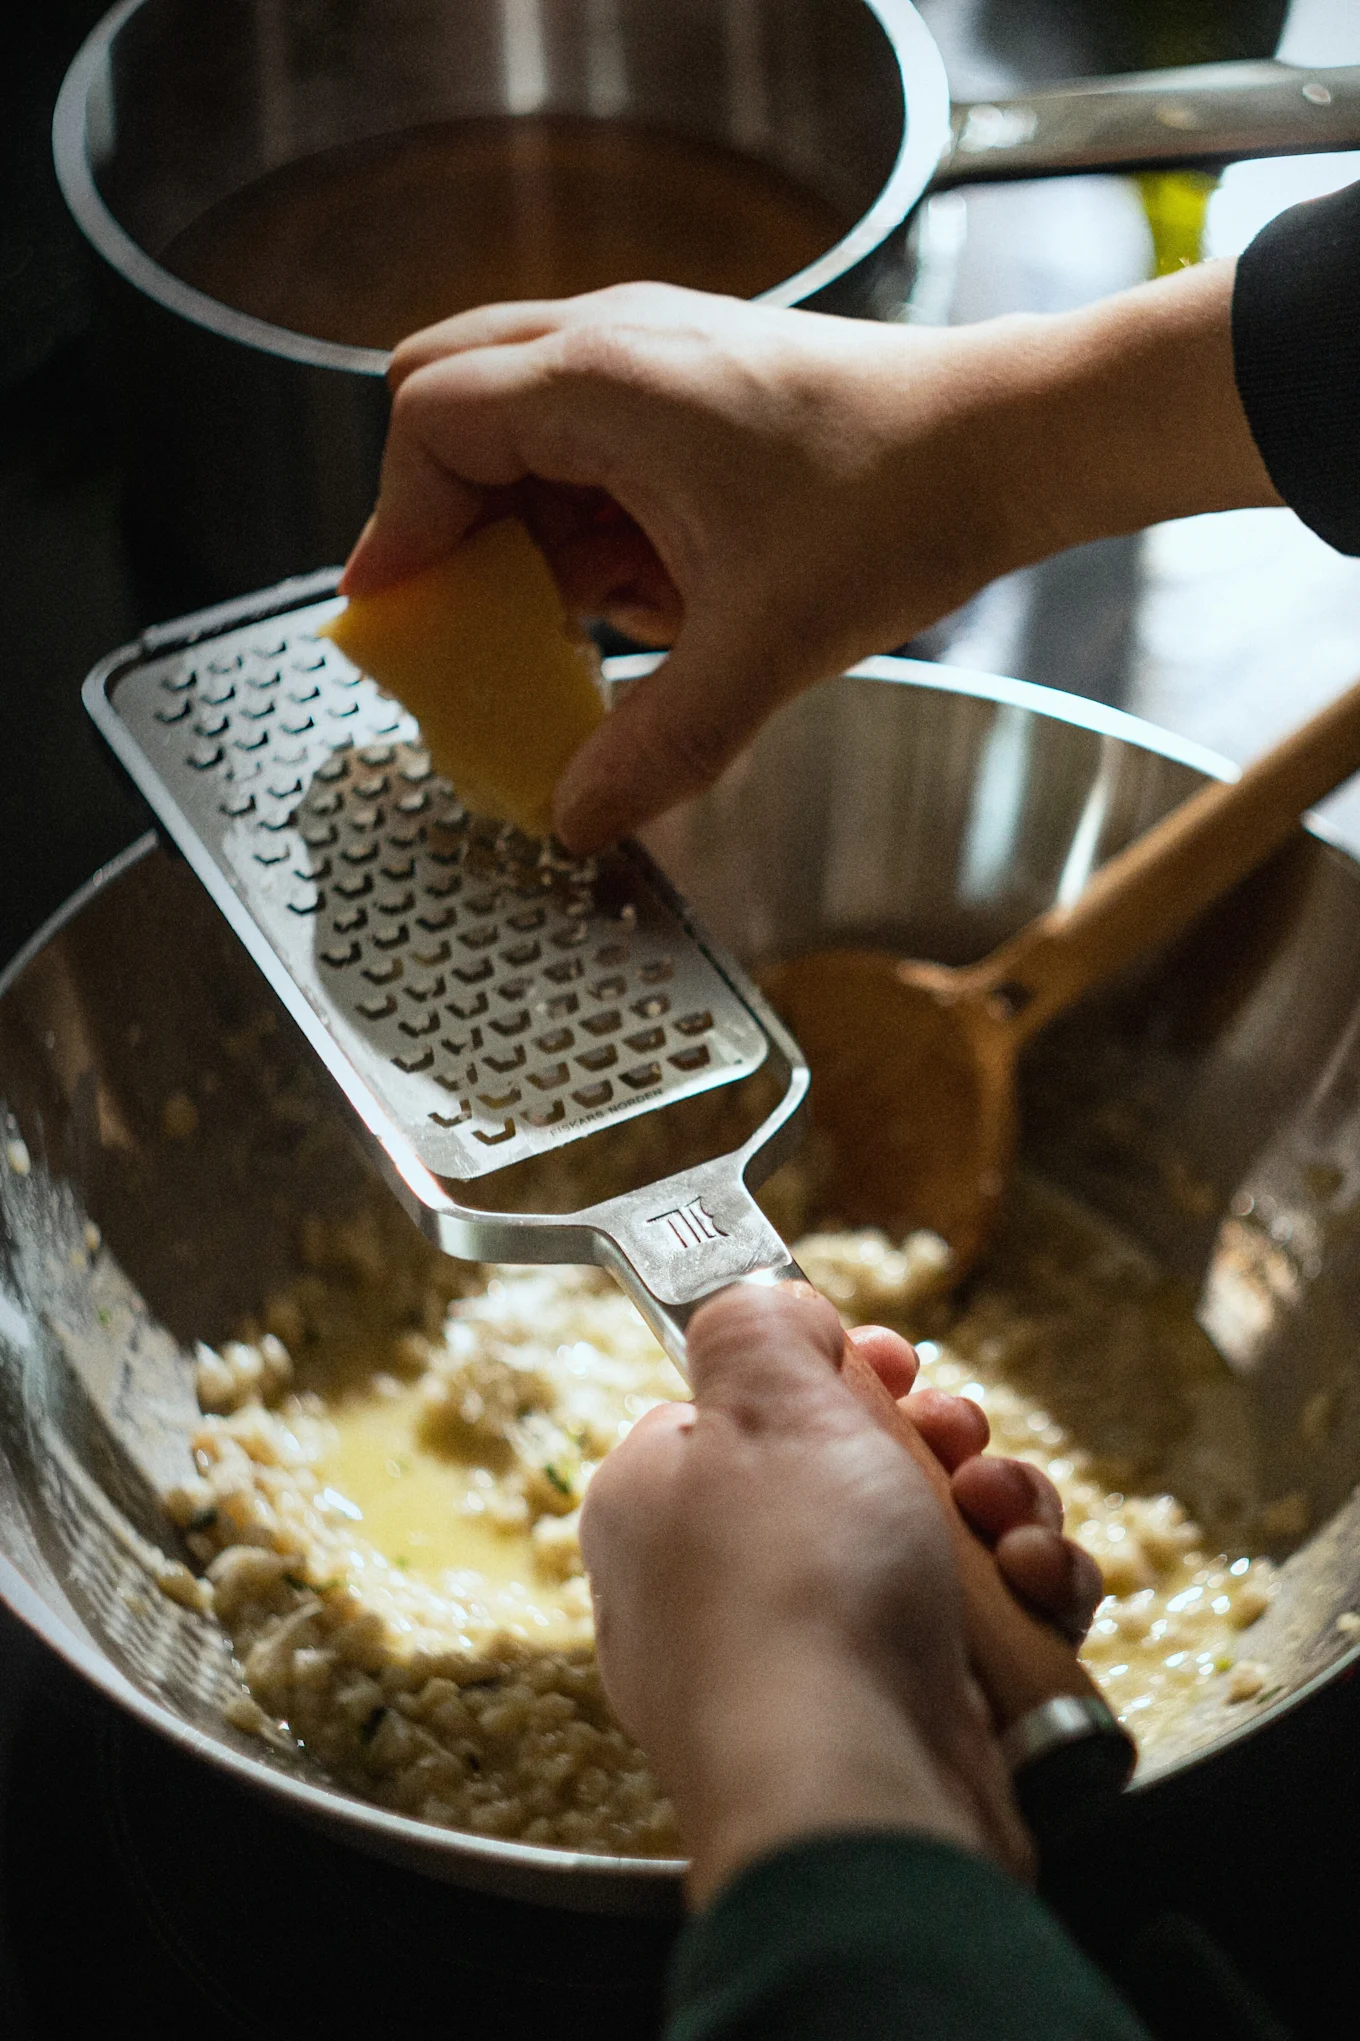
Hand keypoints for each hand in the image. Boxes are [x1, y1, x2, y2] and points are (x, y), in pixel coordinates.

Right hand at [343, 267, 1276, 852]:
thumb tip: (576, 820)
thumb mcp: (763, 648)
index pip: (429, 425)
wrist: (1011, 441)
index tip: (394, 614)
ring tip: (580, 619)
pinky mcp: (694, 386)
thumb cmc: (899, 503)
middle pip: (452, 399)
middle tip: (462, 614)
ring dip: (525, 524)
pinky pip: (593, 444)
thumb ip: (658, 743)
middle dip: (443, 514)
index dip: (397, 525)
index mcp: (601, 381)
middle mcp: (614, 343)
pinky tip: (649, 591)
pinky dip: (590, 518)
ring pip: (521, 424)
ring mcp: (657, 355)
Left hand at [580, 1282, 1050, 1904]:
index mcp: (660, 1498)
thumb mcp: (765, 1399)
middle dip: (938, 1439)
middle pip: (855, 1464)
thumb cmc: (795, 1589)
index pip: (741, 1403)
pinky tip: (1032, 1592)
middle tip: (957, 1440)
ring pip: (932, 1541)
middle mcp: (723, 1581)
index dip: (828, 1371)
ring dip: (997, 1510)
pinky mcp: (900, 1714)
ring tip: (1004, 1523)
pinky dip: (1022, 1601)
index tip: (888, 1361)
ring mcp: (814, 1656)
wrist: (858, 1790)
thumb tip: (772, 1306)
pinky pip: (976, 1629)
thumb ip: (757, 1325)